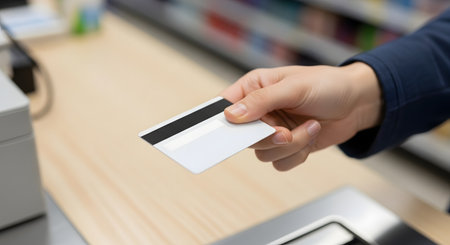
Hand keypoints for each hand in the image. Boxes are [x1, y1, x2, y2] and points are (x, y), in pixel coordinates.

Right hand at [221, 62, 382, 170]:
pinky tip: (311, 135)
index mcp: (254, 88)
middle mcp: (260, 111)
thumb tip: (232, 115)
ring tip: (309, 126)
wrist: (358, 102)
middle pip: (243, 137)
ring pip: (263, 153)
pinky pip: (280, 162)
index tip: (230, 132)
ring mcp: (272, 130)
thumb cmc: (327, 84)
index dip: (223, 121)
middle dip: (268, 137)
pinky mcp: (287, 146)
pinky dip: (298, 154)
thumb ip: (261, 100)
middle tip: (284, 131)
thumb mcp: (294, 87)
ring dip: (291, 145)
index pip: (225, 107)